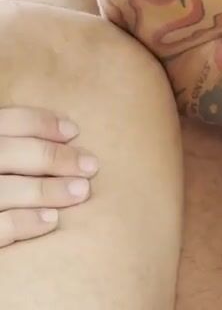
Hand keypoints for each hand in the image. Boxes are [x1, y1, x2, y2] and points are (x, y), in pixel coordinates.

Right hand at [0, 107, 97, 247]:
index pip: (5, 121)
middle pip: (6, 152)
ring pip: (2, 189)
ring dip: (45, 189)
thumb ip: (18, 149)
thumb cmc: (2, 183)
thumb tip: (68, 136)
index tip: (75, 131)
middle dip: (52, 156)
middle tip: (90, 166)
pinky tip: (52, 220)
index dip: (40, 123)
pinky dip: (23, 222)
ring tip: (81, 192)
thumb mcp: (5, 162)